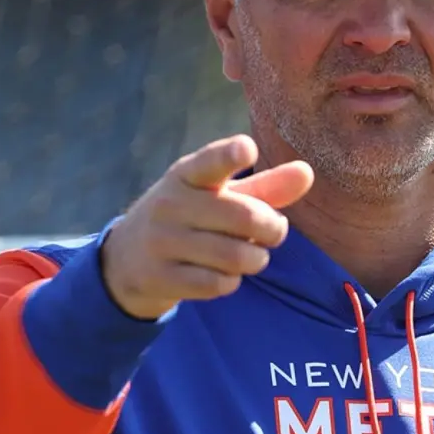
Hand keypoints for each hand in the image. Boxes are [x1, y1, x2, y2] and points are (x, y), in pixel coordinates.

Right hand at [99, 134, 313, 319]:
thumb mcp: (219, 194)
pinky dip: (231, 282)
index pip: (209, 162)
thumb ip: (265, 186)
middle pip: (243, 217)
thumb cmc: (189, 216)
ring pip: (234, 257)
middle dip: (272, 229)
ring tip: (252, 256)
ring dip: (255, 260)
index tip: (247, 149)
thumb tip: (307, 172)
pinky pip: (217, 284)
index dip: (229, 155)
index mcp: (186, 174)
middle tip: (274, 232)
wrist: (126, 258)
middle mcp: (171, 204)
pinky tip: (224, 275)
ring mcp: (162, 241)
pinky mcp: (161, 276)